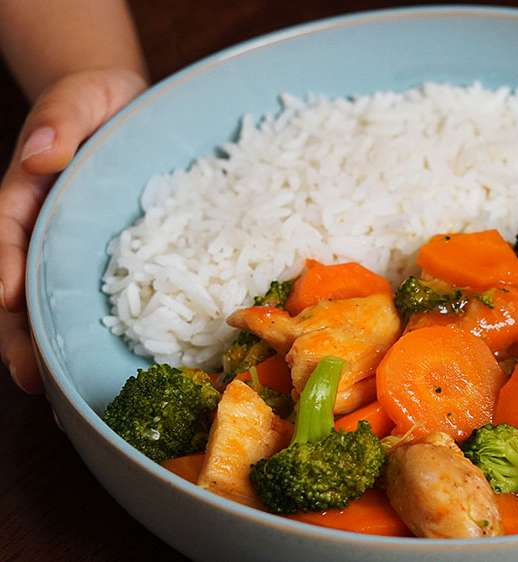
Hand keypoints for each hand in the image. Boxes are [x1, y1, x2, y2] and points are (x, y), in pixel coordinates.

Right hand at [1, 68, 145, 393]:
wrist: (116, 103)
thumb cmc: (91, 100)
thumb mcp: (77, 99)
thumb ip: (58, 121)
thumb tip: (45, 153)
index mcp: (26, 193)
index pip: (7, 234)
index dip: (3, 268)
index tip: (8, 301)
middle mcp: (39, 227)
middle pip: (17, 286)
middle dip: (19, 333)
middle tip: (32, 378)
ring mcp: (65, 246)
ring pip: (45, 302)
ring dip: (45, 346)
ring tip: (55, 392)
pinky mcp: (95, 256)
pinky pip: (85, 297)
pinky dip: (83, 331)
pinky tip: (95, 366)